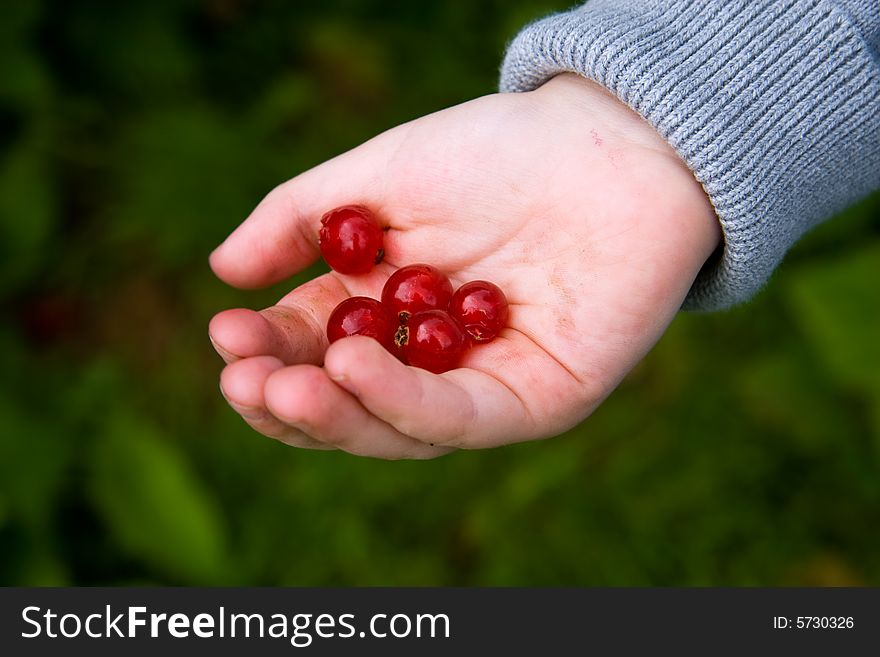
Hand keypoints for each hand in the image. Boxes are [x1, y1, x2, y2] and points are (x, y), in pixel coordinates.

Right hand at [209, 73, 719, 458]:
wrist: (609, 145)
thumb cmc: (493, 153)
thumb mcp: (374, 179)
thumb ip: (297, 221)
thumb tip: (221, 273)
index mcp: (382, 310)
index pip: (310, 350)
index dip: (265, 351)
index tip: (225, 333)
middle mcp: (425, 360)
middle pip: (347, 406)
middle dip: (289, 400)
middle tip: (243, 379)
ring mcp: (479, 387)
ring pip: (396, 429)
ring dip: (335, 413)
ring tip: (285, 384)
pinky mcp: (534, 401)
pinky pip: (461, 417)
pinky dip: (404, 401)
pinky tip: (354, 364)